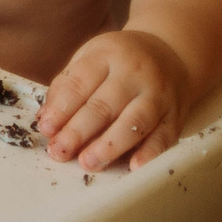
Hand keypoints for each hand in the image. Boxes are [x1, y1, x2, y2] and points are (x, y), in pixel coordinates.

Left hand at [37, 29, 188, 168]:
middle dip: (79, 131)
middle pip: (104, 105)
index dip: (61, 108)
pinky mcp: (176, 115)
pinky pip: (164, 136)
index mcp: (106, 55)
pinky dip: (150, 153)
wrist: (170, 54)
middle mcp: (134, 73)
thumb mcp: (90, 58)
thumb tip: (45, 119)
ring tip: (88, 163)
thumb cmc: (118, 61)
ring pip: (134, 122)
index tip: (46, 130)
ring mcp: (158, 94)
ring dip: (110, 145)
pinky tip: (134, 167)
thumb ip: (67, 86)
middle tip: (60, 152)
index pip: (79, 83)